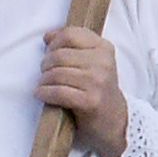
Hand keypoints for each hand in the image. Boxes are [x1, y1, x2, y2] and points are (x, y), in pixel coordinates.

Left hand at [37, 25, 128, 156]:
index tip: (49, 52)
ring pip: (56, 73)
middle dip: (45, 65)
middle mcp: (103, 63)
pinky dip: (45, 93)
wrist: (115, 122)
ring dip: (43, 81)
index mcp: (104, 48)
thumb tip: (48, 36)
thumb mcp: (94, 63)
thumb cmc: (98, 91)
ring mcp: (98, 82)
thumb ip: (73, 47)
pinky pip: (58, 92)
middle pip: (59, 55)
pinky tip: (42, 94)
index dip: (54, 43)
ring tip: (43, 86)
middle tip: (45, 74)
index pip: (70, 34)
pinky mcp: (90, 101)